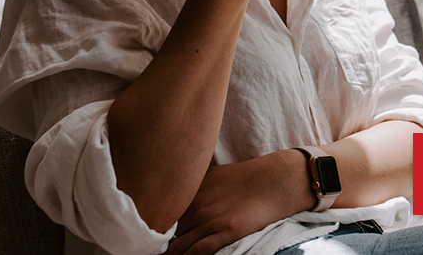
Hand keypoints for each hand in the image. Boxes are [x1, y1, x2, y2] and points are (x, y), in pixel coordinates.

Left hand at [163, 151, 312, 254]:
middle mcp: (197, 206)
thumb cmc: (247, 176)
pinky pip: (199, 252)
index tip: (146, 240)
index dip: (153, 230)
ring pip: (178, 247)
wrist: (276, 179)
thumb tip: (176, 197)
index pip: (161, 216)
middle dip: (159, 246)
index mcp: (191, 192)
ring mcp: (211, 220)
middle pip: (167, 234)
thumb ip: (193, 188)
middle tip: (153, 254)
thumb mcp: (213, 175)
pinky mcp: (227, 231)